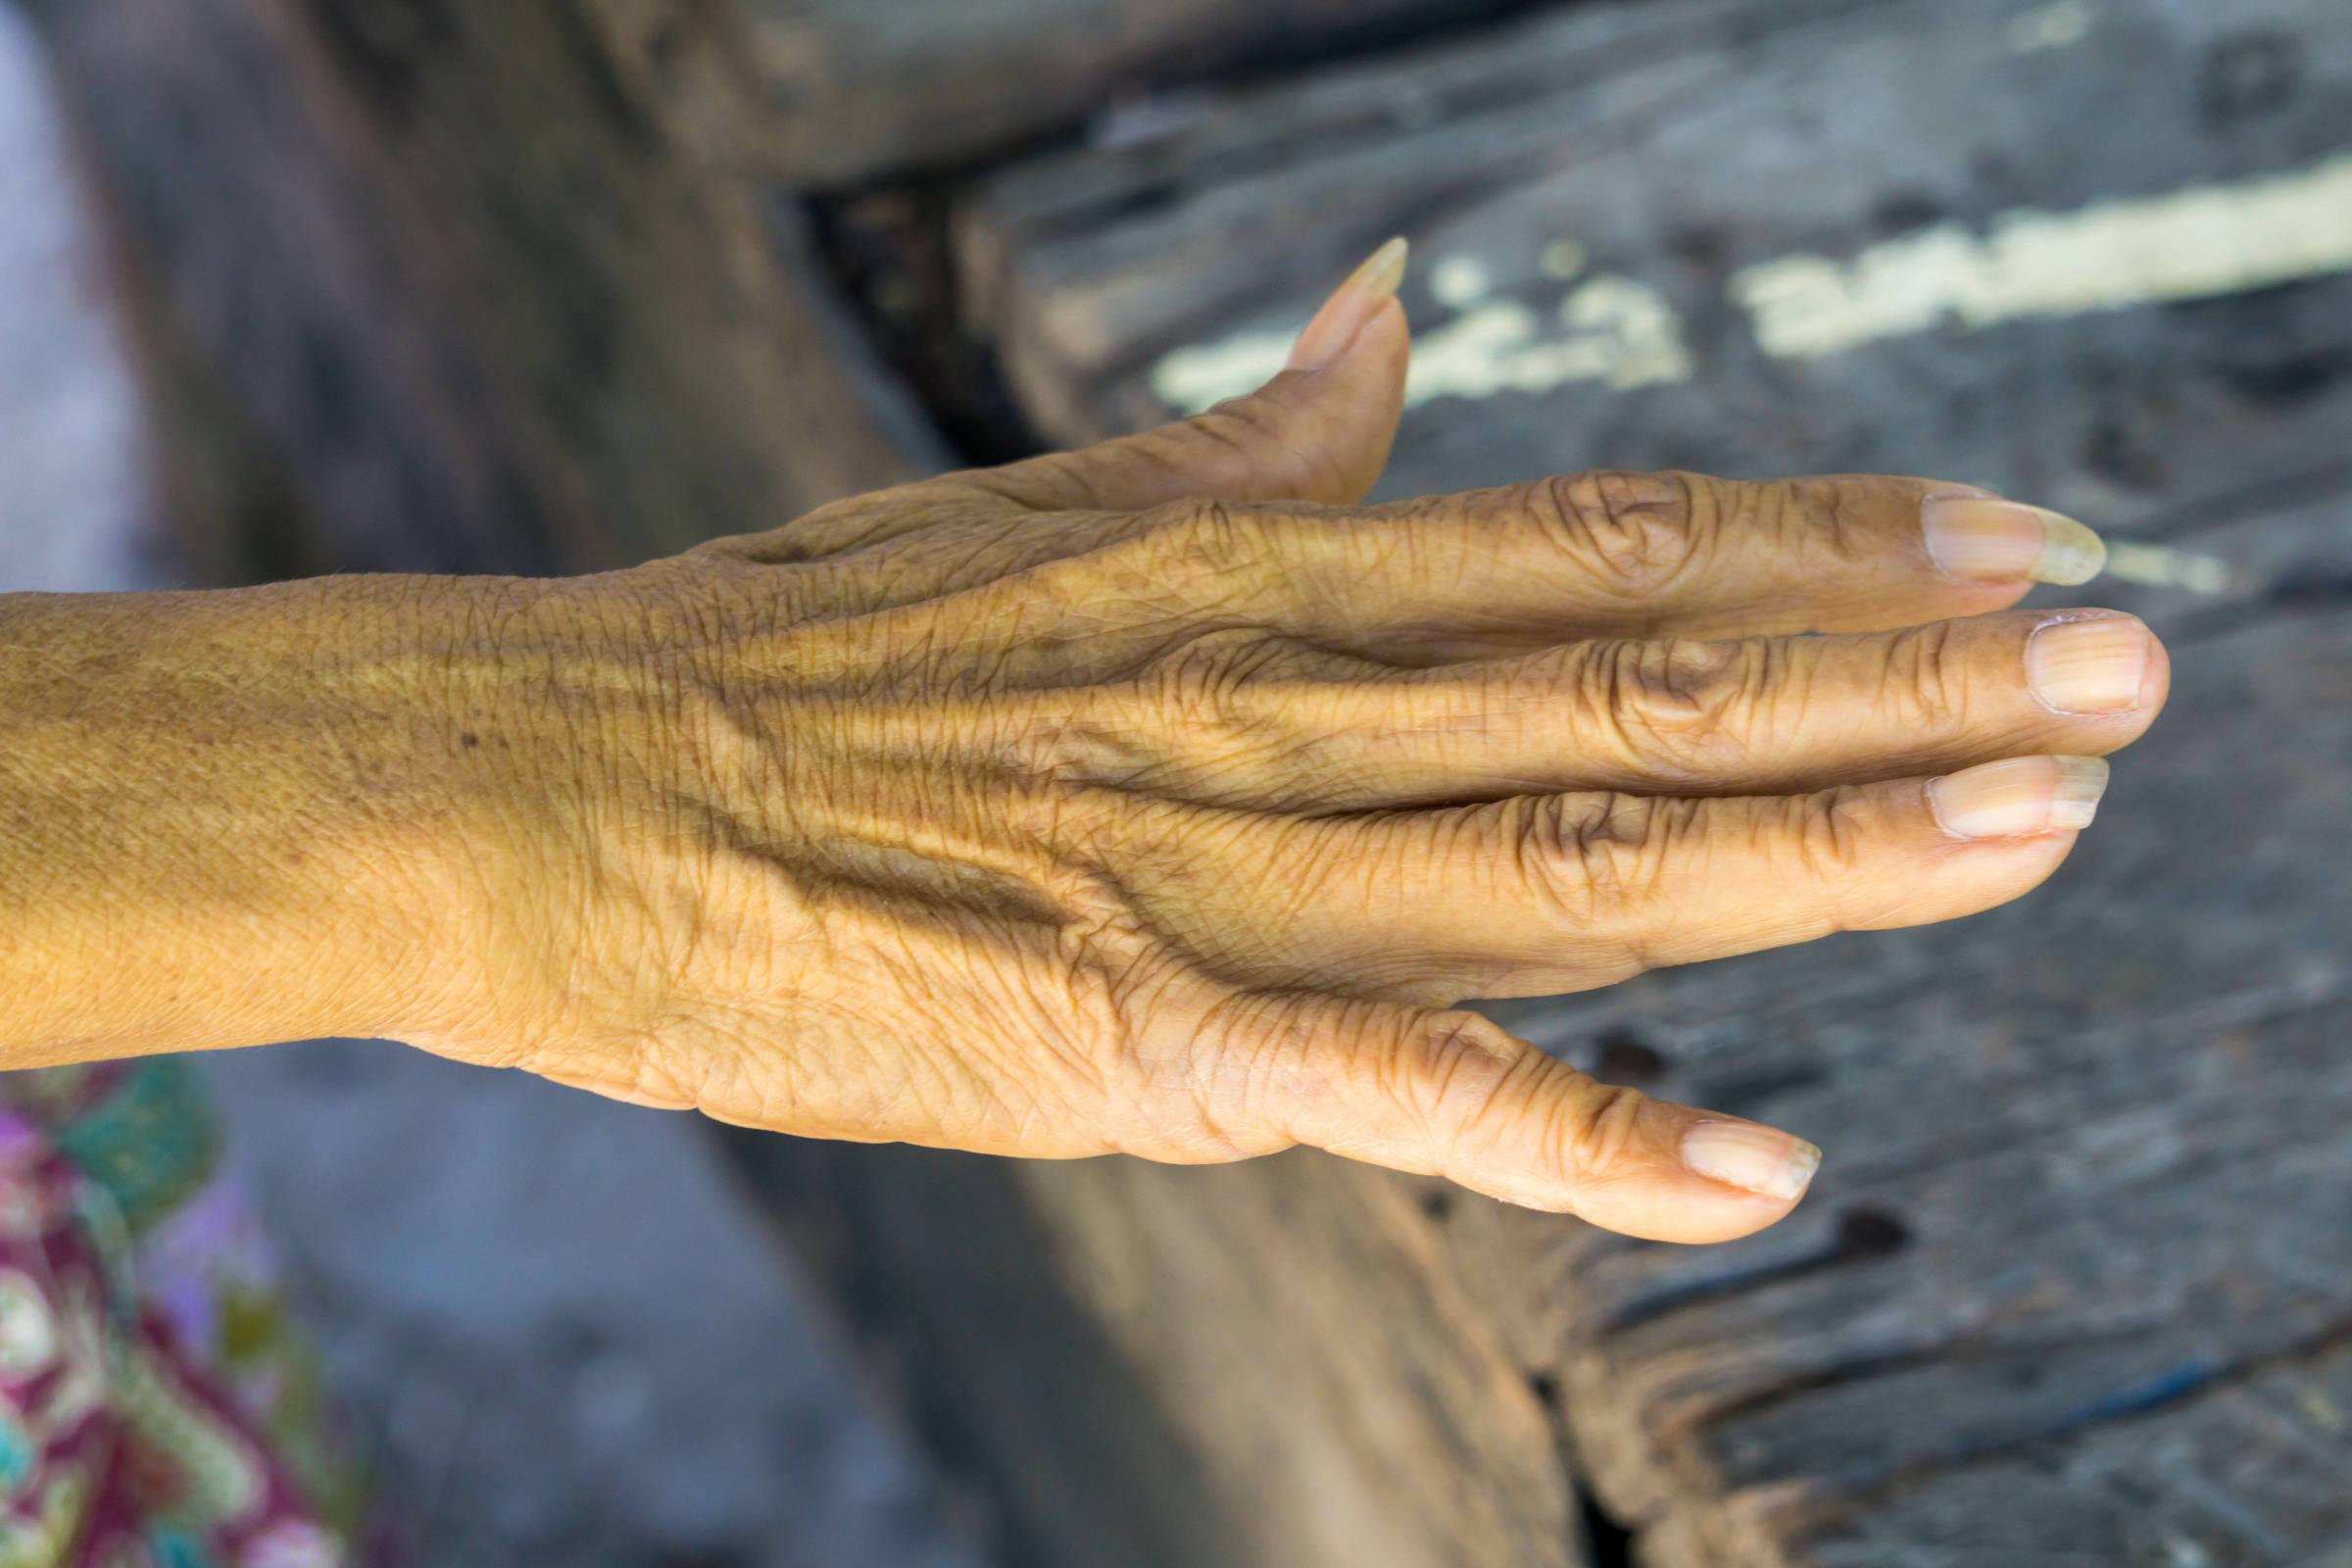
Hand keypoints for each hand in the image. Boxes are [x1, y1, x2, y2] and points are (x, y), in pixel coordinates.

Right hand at [400, 241, 2166, 1242]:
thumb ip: (1259, 436)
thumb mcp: (1038, 506)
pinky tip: (1762, 1167)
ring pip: (1579, 854)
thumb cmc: (783, 649)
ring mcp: (1217, 872)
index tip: (2002, 533)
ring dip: (1829, 848)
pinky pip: (1401, 1092)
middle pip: (1646, 682)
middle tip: (2135, 664)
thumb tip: (1400, 309)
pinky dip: (1585, 1132)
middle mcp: (1271, 699)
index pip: (1595, 538)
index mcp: (1246, 566)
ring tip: (2042, 827)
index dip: (1819, 536)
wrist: (548, 783)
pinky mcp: (1136, 1042)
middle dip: (1907, 678)